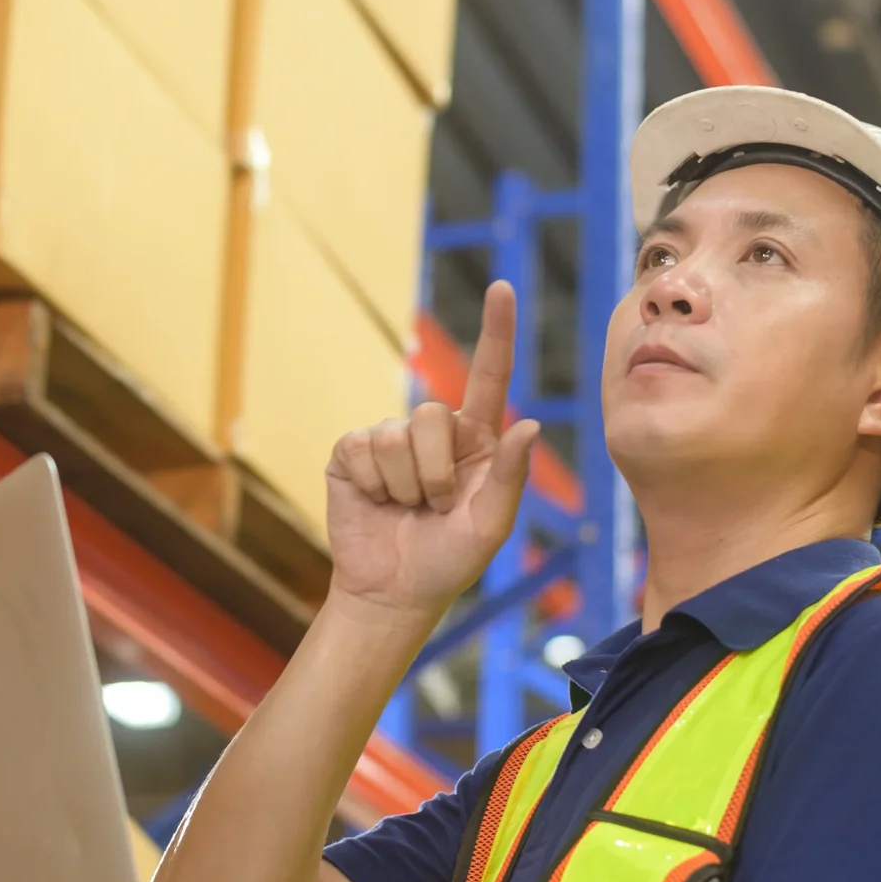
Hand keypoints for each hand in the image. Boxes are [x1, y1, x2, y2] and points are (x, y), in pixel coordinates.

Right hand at [326, 280, 540, 619]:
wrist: (393, 593)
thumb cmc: (449, 561)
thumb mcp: (490, 526)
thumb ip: (509, 476)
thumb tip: (530, 425)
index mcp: (477, 441)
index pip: (489, 376)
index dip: (496, 332)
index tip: (502, 288)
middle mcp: (433, 431)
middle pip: (432, 416)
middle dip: (434, 473)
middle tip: (432, 507)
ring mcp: (388, 439)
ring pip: (397, 436)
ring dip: (403, 485)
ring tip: (405, 510)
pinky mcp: (351, 452)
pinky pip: (362, 449)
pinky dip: (373, 485)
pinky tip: (375, 503)